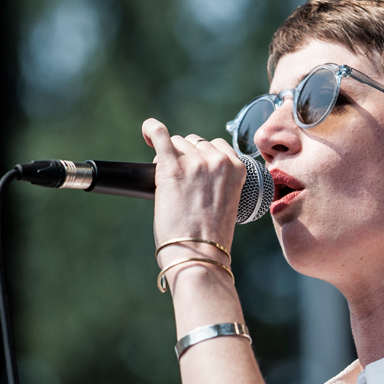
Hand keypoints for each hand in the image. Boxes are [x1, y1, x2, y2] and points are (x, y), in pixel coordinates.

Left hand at [142, 118, 246, 266]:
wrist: (199, 255)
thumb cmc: (210, 237)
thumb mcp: (226, 202)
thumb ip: (217, 180)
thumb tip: (193, 168)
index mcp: (237, 169)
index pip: (216, 147)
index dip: (202, 158)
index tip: (196, 173)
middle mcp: (218, 161)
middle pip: (194, 143)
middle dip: (186, 158)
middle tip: (181, 184)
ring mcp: (195, 162)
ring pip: (177, 142)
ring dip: (171, 156)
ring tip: (169, 181)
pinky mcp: (173, 167)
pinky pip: (159, 133)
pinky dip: (151, 129)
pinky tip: (147, 132)